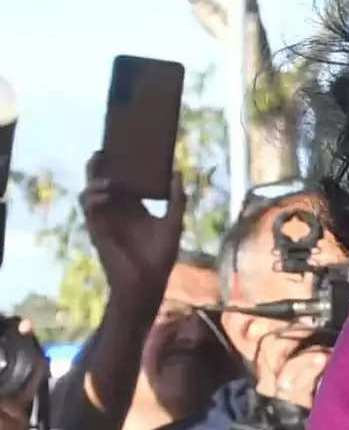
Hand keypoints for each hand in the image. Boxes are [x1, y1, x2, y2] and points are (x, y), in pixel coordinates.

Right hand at [81, 157, 173, 305]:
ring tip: (109, 180)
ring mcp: (105, 219)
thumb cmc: (161, 256)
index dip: (118, 164)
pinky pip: (90, 210)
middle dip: (98, 167)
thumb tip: (179, 172)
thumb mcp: (173, 223)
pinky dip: (95, 199)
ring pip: (89, 193)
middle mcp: (116, 210)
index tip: (120, 147)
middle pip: (101, 182)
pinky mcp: (98, 230)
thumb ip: (177, 199)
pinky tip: (106, 194)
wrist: (148, 283)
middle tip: (102, 152)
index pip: (121, 180)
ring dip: (95, 183)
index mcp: (133, 206)